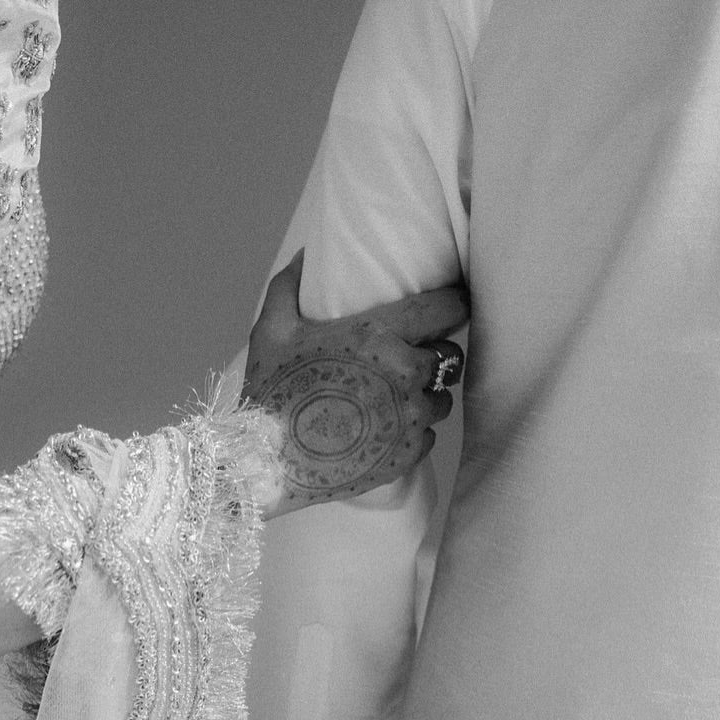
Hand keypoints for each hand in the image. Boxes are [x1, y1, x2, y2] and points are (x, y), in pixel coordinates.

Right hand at [244, 252, 469, 515]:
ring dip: (423, 396)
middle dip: (431, 356)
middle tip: (403, 361)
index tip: (444, 308)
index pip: (449, 308)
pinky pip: (427, 435)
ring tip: (392, 399)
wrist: (267, 464)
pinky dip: (410, 432)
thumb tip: (305, 255)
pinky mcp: (408, 453)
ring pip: (440, 398)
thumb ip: (289, 286)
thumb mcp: (270, 331)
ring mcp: (410, 417)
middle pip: (450, 357)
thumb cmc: (270, 393)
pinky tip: (381, 430)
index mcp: (379, 336)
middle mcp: (406, 374)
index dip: (452, 305)